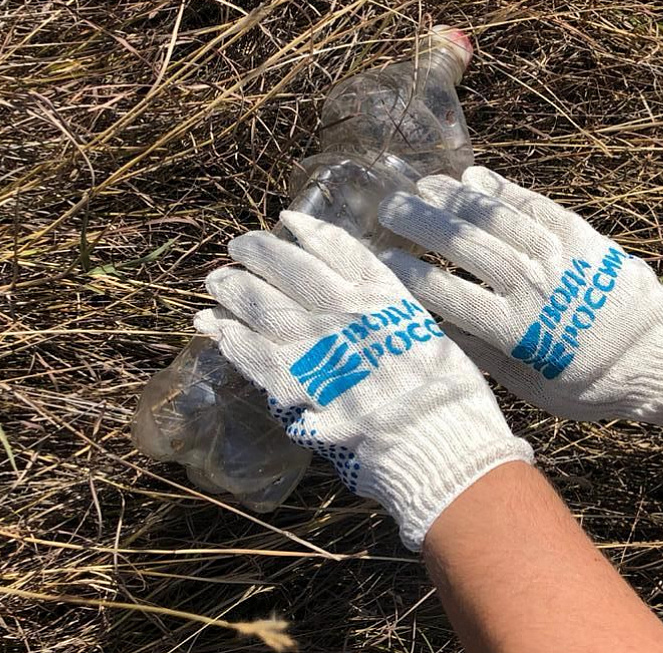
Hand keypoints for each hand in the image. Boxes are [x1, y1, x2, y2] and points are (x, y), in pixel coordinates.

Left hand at [194, 211, 532, 549]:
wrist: (434, 442)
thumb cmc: (449, 403)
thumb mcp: (433, 344)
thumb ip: (397, 327)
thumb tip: (375, 327)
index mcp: (385, 297)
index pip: (340, 249)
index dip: (311, 232)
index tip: (290, 220)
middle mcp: (345, 310)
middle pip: (290, 267)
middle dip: (260, 252)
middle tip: (238, 246)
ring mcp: (314, 344)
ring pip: (260, 303)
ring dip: (234, 289)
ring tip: (216, 282)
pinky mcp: (290, 383)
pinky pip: (248, 352)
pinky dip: (228, 336)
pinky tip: (212, 327)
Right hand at [376, 166, 662, 432]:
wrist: (658, 360)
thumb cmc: (590, 384)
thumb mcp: (531, 385)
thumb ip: (482, 354)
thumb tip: (433, 326)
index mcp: (513, 330)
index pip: (444, 292)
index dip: (407, 272)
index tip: (381, 258)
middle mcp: (532, 285)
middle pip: (462, 244)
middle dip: (419, 221)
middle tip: (389, 208)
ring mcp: (558, 255)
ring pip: (494, 217)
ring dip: (454, 199)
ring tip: (424, 187)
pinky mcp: (581, 236)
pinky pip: (532, 205)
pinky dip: (500, 191)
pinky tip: (475, 180)